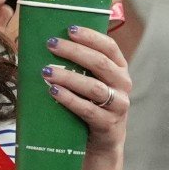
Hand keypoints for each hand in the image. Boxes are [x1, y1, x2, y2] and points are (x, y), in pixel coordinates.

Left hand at [41, 19, 131, 153]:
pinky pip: (87, 109)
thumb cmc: (89, 103)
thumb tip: (48, 43)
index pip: (109, 47)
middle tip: (51, 44)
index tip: (69, 29)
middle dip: (74, 51)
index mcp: (119, 68)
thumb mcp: (89, 80)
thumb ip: (78, 64)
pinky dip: (69, 99)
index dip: (91, 36)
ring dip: (68, 77)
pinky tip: (53, 91)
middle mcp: (122, 84)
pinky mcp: (108, 124)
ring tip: (46, 71)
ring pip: (93, 87)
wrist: (101, 141)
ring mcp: (118, 105)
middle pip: (100, 63)